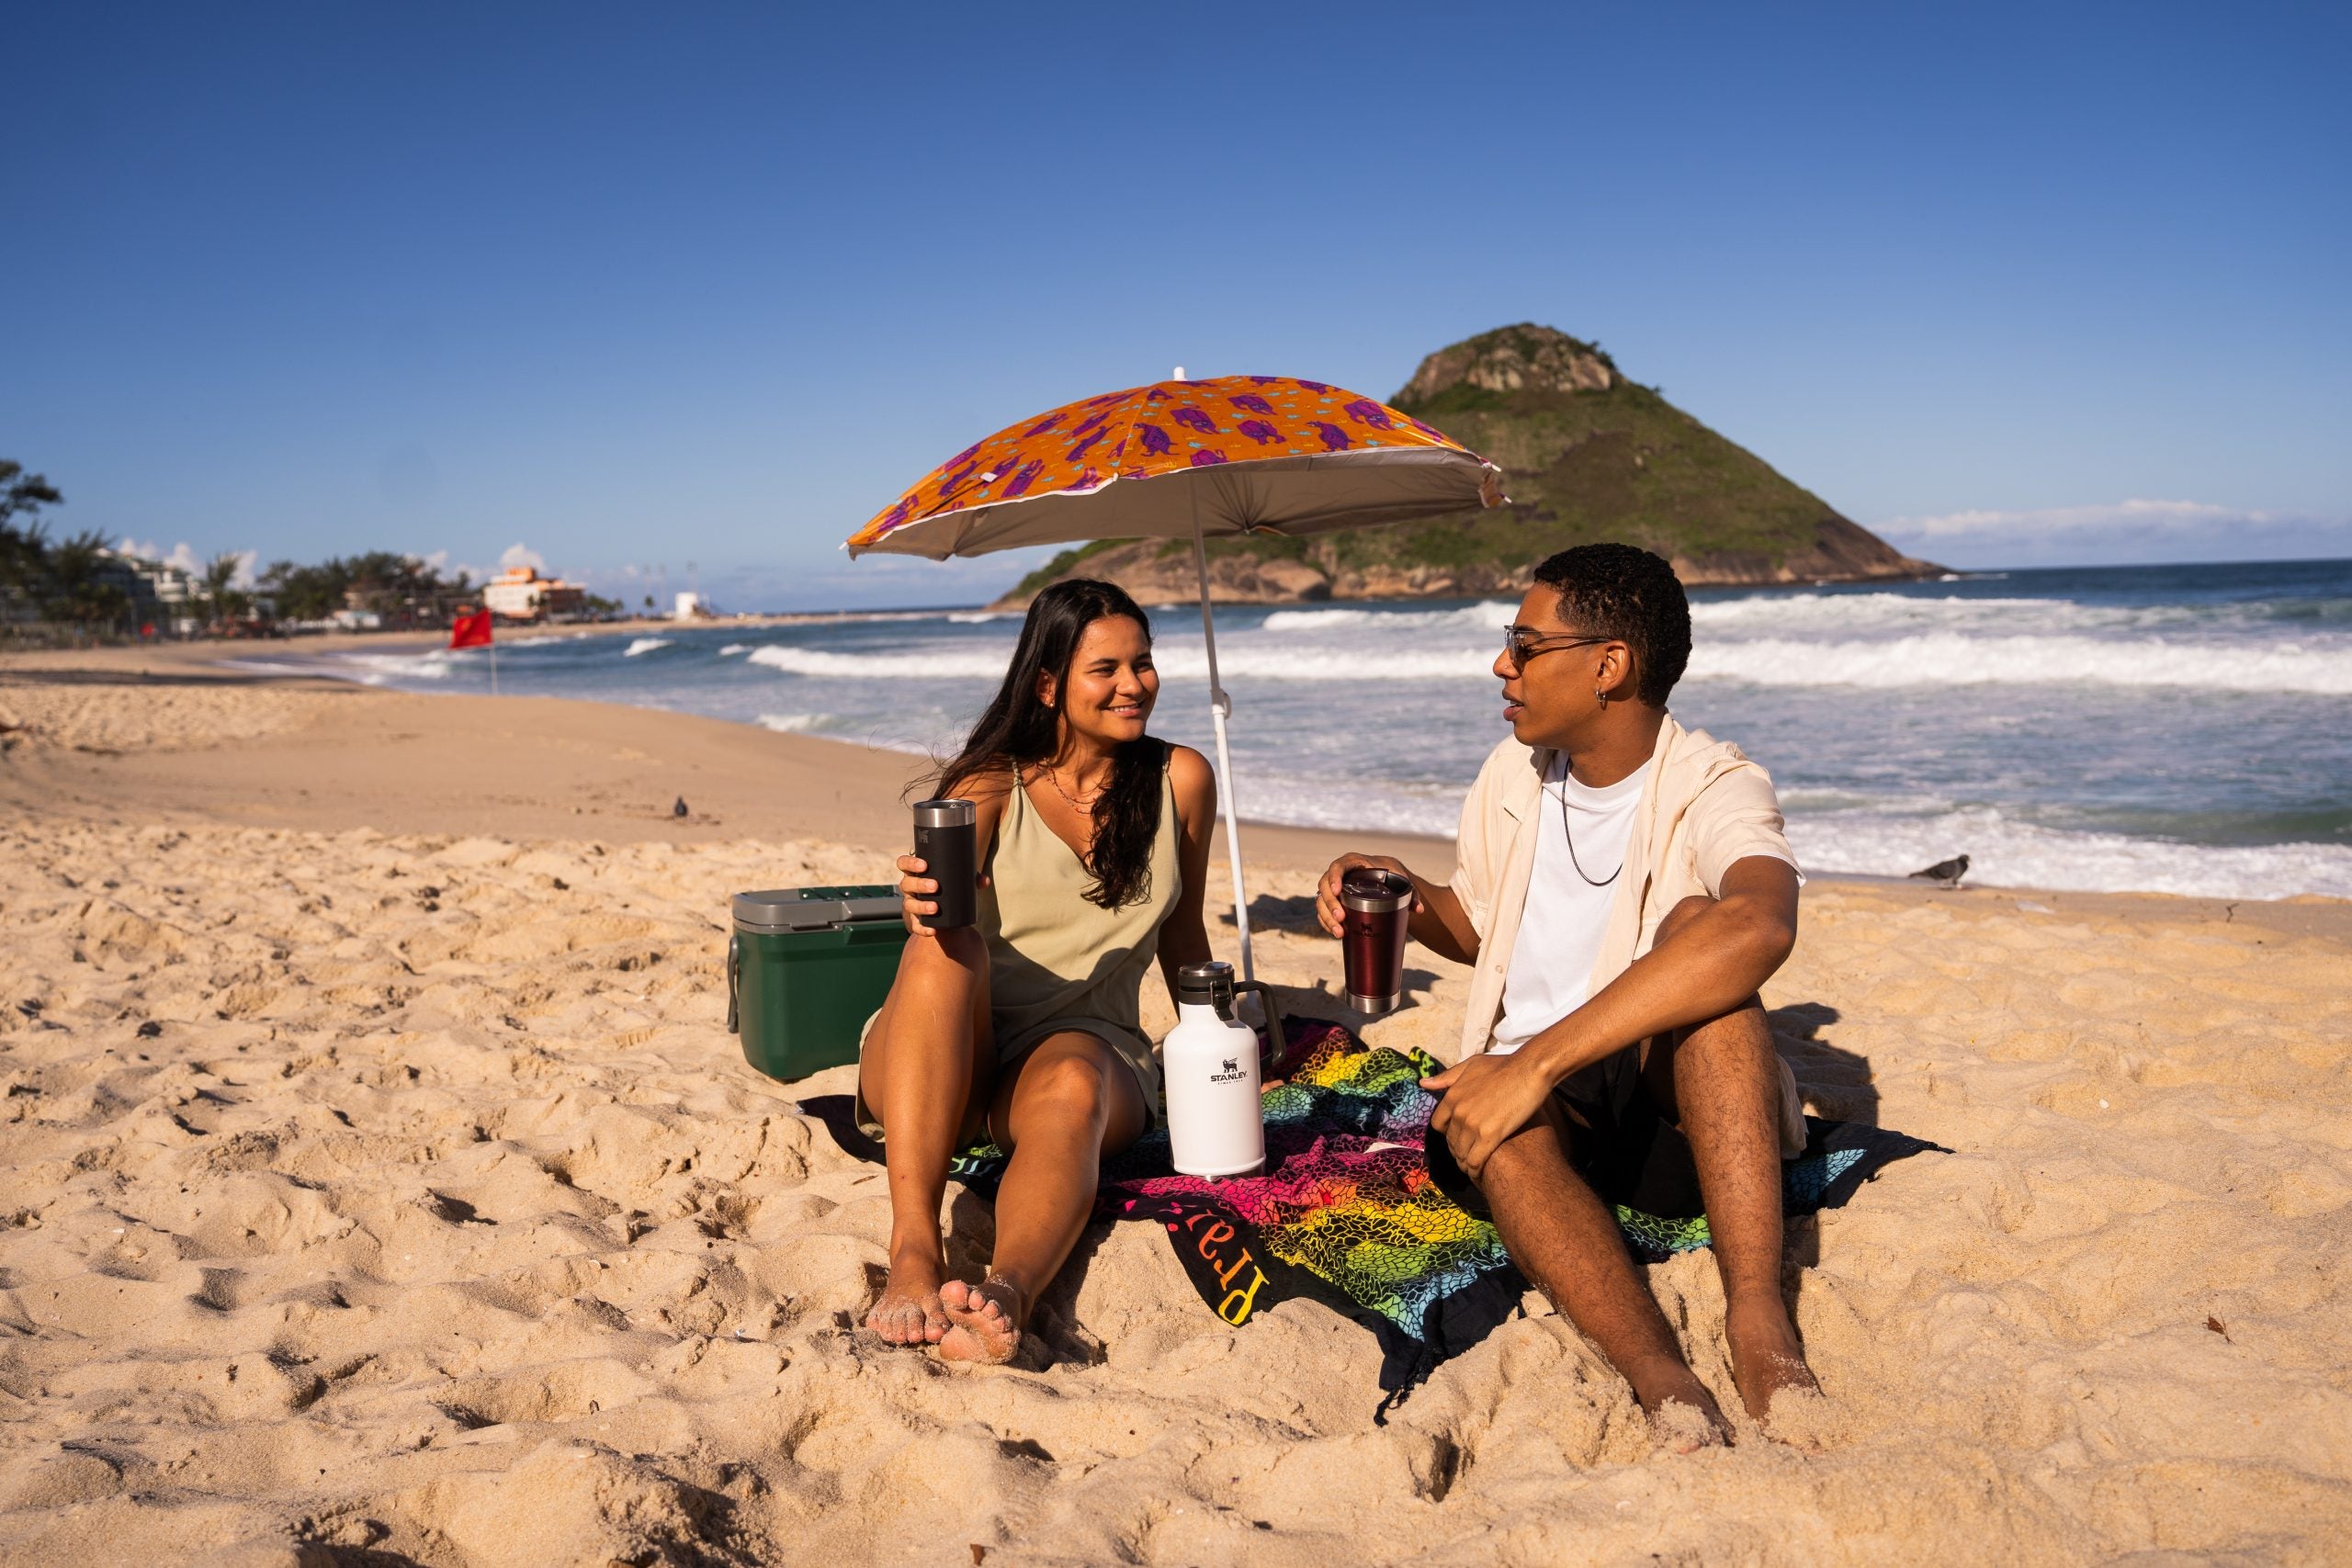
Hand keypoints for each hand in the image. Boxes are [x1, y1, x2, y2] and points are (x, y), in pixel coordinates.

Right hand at [898, 854, 988, 935]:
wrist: (942, 907)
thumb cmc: (946, 885)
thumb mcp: (955, 878)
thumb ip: (971, 877)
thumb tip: (985, 881)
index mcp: (914, 872)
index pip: (904, 863)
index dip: (910, 863)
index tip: (924, 865)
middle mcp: (909, 887)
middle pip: (906, 884)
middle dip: (920, 884)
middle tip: (935, 886)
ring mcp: (910, 904)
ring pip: (909, 905)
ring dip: (921, 906)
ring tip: (935, 908)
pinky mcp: (915, 920)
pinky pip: (915, 925)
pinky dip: (922, 928)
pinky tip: (932, 930)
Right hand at [1314, 853, 1420, 938]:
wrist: (1387, 879)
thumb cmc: (1392, 875)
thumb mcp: (1401, 879)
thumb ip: (1411, 893)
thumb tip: (1418, 909)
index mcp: (1353, 862)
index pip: (1337, 866)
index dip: (1333, 878)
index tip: (1337, 891)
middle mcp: (1339, 874)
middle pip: (1325, 886)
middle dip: (1330, 904)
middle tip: (1341, 918)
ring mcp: (1334, 889)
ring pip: (1321, 901)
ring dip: (1327, 917)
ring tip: (1339, 933)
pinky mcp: (1333, 902)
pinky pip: (1323, 912)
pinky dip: (1327, 923)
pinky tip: (1335, 933)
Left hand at [1420, 1054, 1552, 1180]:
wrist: (1529, 1070)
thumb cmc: (1503, 1065)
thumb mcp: (1470, 1065)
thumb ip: (1447, 1077)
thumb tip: (1423, 1084)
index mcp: (1452, 1097)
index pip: (1438, 1124)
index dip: (1447, 1132)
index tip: (1457, 1135)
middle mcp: (1459, 1113)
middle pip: (1451, 1141)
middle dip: (1457, 1148)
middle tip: (1467, 1153)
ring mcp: (1473, 1126)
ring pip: (1462, 1153)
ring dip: (1465, 1162)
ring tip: (1472, 1167)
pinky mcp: (1490, 1136)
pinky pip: (1475, 1161)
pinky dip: (1475, 1170)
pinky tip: (1478, 1174)